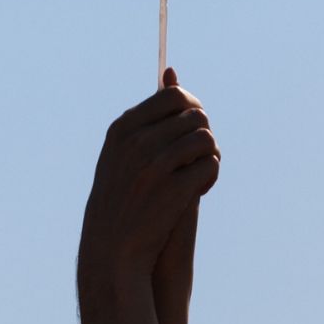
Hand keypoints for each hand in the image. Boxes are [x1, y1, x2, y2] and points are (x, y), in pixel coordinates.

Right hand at [78, 68, 218, 323]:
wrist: (112, 250)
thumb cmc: (121, 199)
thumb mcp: (123, 153)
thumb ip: (150, 115)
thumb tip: (171, 73)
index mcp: (123, 130)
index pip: (173, 97)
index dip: (192, 110)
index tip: (191, 128)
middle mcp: (138, 143)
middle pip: (196, 117)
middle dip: (203, 134)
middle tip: (198, 156)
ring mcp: (155, 166)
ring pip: (207, 140)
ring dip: (210, 156)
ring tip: (199, 174)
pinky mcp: (174, 191)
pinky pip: (211, 166)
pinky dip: (211, 177)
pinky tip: (199, 191)